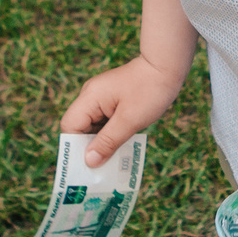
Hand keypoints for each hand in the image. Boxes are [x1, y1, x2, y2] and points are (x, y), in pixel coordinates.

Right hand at [59, 55, 182, 166]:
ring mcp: (101, 98)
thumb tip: (88, 161)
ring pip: (93, 127)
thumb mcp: (129, 121)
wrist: (168, 67)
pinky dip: (111, 134)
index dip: (75, 147)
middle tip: (102, 169)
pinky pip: (105, 122)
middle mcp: (91, 97)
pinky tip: (122, 146)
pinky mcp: (112, 100)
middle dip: (89, 148)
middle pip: (80, 128)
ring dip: (102, 143)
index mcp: (89, 98)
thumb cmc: (150, 91)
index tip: (87, 166)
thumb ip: (107, 141)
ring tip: (114, 161)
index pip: (69, 126)